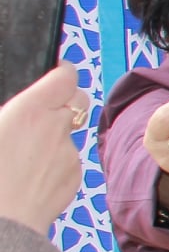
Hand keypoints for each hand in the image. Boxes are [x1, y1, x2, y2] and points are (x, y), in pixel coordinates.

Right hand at [0, 63, 87, 233]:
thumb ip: (8, 114)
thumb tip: (14, 116)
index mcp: (28, 111)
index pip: (65, 77)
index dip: (61, 73)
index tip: (54, 74)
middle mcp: (56, 128)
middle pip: (77, 101)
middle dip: (65, 102)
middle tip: (41, 113)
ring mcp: (69, 154)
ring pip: (70, 134)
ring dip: (55, 137)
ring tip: (24, 156)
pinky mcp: (74, 178)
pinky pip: (69, 161)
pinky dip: (56, 163)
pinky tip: (30, 178)